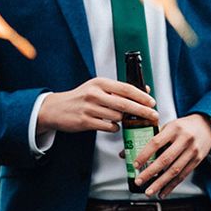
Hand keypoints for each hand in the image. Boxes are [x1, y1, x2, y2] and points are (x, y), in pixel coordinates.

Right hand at [37, 78, 156, 133]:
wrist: (56, 108)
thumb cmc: (81, 97)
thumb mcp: (97, 88)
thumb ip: (117, 90)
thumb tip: (143, 91)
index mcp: (100, 83)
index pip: (126, 88)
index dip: (141, 96)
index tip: (152, 102)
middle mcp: (95, 94)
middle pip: (125, 104)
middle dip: (142, 111)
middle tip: (153, 115)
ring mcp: (89, 108)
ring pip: (117, 116)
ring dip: (125, 120)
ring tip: (126, 120)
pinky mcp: (85, 121)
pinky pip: (108, 127)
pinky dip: (114, 127)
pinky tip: (112, 125)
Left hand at [133, 114, 210, 198]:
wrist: (206, 126)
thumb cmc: (182, 126)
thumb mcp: (168, 126)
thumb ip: (151, 138)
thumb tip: (126, 153)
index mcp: (174, 128)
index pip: (156, 142)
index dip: (145, 154)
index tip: (135, 164)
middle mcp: (184, 139)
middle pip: (165, 159)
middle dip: (150, 172)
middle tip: (139, 181)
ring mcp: (192, 151)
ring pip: (174, 170)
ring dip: (160, 183)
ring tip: (149, 191)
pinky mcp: (197, 160)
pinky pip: (183, 175)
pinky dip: (172, 186)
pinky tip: (162, 192)